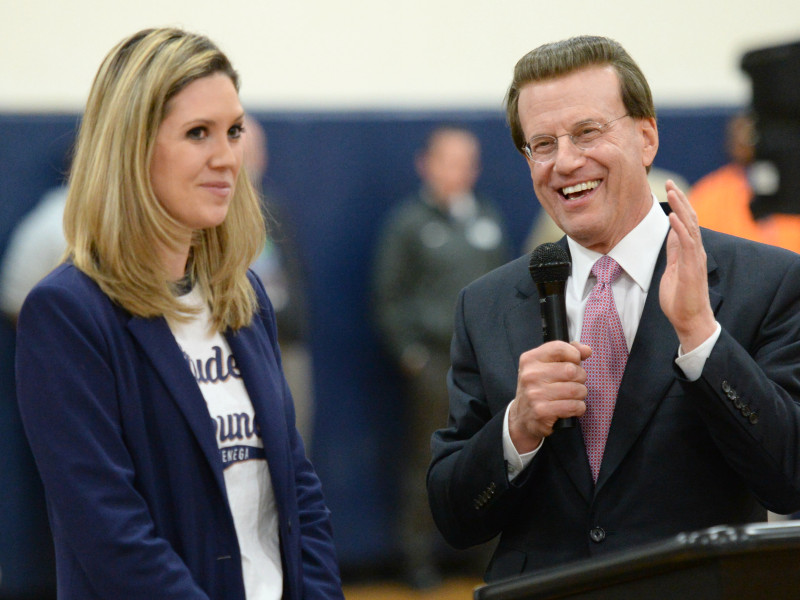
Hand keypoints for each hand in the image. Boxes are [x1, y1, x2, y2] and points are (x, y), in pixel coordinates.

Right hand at [508, 340, 589, 452]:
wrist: (522, 417)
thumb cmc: (538, 388)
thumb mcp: (545, 366)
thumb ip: (566, 354)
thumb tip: (586, 350)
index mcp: (530, 359)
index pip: (559, 348)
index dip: (574, 355)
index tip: (574, 363)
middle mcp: (530, 375)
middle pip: (572, 370)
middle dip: (580, 378)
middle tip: (573, 383)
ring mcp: (535, 394)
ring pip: (576, 389)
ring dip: (580, 394)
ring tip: (571, 397)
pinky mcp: (542, 411)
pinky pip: (574, 406)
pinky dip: (578, 408)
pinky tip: (570, 408)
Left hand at [659, 180, 716, 351]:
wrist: (690, 319)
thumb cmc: (680, 298)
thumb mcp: (673, 269)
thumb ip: (674, 251)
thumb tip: (671, 234)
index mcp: (689, 250)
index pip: (686, 221)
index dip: (679, 205)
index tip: (670, 189)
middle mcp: (695, 250)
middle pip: (689, 218)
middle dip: (680, 199)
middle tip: (669, 182)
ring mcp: (695, 257)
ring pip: (689, 226)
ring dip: (681, 207)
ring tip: (672, 191)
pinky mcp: (692, 267)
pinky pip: (687, 243)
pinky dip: (680, 228)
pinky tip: (673, 217)